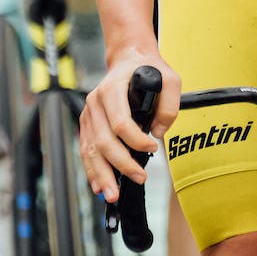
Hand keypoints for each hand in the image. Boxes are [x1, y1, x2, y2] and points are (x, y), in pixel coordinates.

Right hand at [79, 47, 177, 200]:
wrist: (127, 60)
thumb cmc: (148, 69)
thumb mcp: (170, 78)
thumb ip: (169, 104)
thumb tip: (159, 133)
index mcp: (112, 89)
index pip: (120, 122)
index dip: (135, 140)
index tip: (153, 149)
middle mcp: (95, 102)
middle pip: (103, 140)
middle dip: (121, 164)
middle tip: (140, 178)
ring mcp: (88, 114)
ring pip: (91, 149)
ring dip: (102, 174)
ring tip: (113, 195)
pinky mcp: (87, 124)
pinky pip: (86, 150)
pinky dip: (92, 169)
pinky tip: (98, 186)